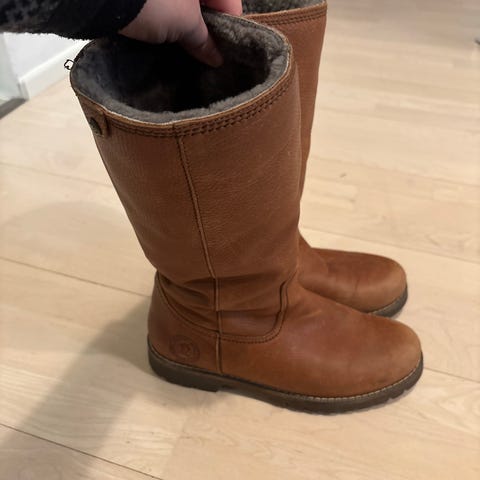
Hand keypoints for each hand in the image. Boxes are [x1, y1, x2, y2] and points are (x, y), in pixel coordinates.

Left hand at [119, 0, 242, 66]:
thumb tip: (217, 58)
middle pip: (205, 4)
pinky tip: (164, 38)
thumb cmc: (154, 1)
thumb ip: (204, 39)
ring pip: (183, 6)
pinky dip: (165, 20)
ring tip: (183, 51)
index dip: (230, 28)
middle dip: (205, 28)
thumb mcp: (185, 23)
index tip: (224, 53)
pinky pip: (163, 7)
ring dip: (184, 26)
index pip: (229, 1)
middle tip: (203, 55)